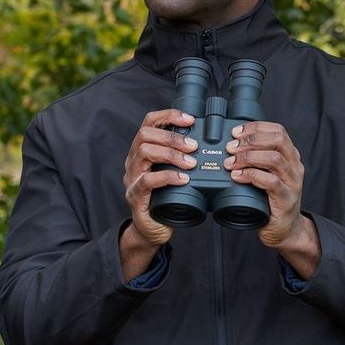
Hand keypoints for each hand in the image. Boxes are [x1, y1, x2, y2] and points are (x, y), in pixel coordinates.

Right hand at [120, 109, 196, 280]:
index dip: (169, 115)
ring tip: (191, 163)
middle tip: (194, 146)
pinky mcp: (135, 197)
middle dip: (173, 137)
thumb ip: (184, 156)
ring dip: (172, 154)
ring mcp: (132, 178)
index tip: (190, 119)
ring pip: (144, 152)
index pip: (149, 121)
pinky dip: (168, 177)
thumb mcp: (175, 171)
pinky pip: (147, 181)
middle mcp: (133, 160)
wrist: (153, 229)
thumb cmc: (167, 197)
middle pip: (145, 134)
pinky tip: (183, 179)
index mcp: (143, 150)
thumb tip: (212, 141)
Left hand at [223, 121, 308, 248]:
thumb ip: (256, 160)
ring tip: (231, 163)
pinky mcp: (286, 199)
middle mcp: (294, 166)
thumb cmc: (271, 200)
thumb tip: (230, 146)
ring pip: (274, 159)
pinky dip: (251, 176)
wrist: (285, 230)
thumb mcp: (266, 174)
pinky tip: (237, 177)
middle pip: (277, 140)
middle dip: (250, 140)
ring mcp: (292, 183)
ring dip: (248, 157)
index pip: (278, 131)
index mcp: (290, 156)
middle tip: (230, 147)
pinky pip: (270, 182)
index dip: (256, 128)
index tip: (236, 132)